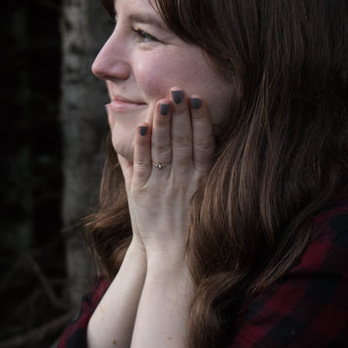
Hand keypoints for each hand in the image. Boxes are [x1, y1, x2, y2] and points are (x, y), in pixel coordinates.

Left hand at [126, 88, 214, 259]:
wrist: (175, 258)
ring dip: (162, 123)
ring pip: (164, 149)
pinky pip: (143, 164)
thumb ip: (200, 166)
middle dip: (181, 114)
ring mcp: (164, 186)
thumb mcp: (201, 194)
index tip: (198, 99)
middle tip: (178, 88)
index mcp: (202, 179)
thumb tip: (205, 139)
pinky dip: (142, 145)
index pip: (204, 144)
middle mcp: (185, 181)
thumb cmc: (190, 224)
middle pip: (184, 141)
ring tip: (162, 100)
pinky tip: (142, 126)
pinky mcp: (143, 193)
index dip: (201, 120)